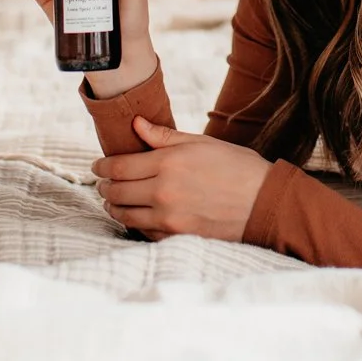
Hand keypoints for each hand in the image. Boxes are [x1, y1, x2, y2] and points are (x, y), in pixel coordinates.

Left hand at [92, 117, 272, 242]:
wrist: (264, 202)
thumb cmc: (237, 167)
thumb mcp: (202, 143)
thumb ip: (164, 136)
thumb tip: (136, 124)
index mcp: (169, 163)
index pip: (119, 166)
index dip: (102, 167)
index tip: (98, 166)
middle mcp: (164, 191)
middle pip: (116, 191)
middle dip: (105, 186)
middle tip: (104, 182)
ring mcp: (169, 218)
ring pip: (124, 214)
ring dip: (114, 206)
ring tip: (115, 200)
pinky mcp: (176, 236)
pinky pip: (142, 232)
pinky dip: (134, 223)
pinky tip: (138, 215)